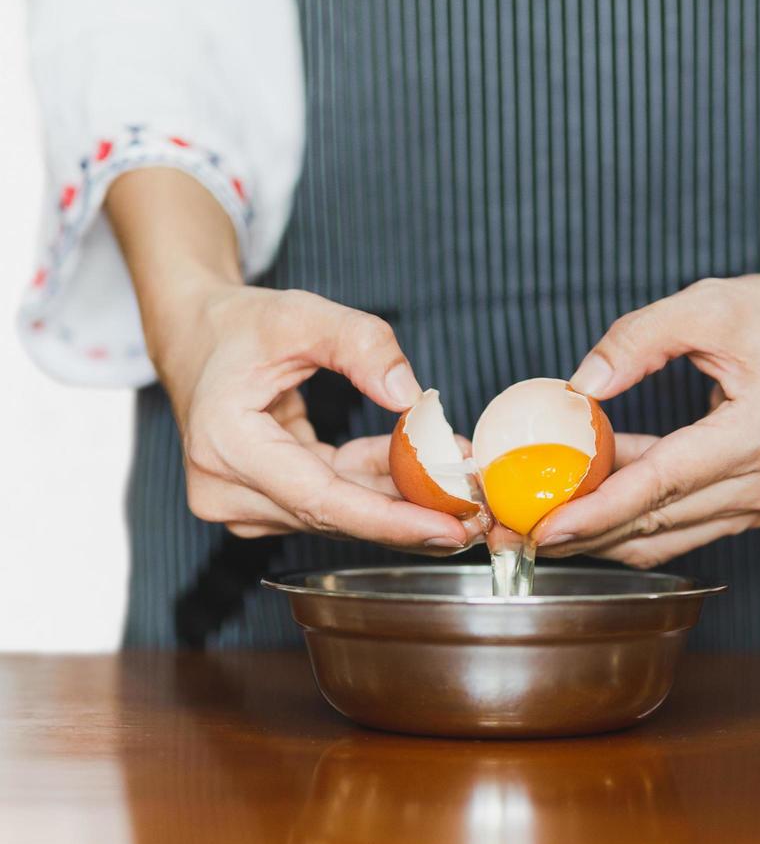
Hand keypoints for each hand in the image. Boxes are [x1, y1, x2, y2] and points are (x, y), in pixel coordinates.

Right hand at [149, 283, 475, 550]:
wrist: (196, 338)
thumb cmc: (242, 326)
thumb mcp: (305, 315)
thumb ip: (363, 345)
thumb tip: (411, 397)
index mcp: (226, 444)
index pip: (321, 499)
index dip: (389, 520)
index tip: (447, 529)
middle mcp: (225, 487)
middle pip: (337, 515)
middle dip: (412, 513)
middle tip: (479, 509)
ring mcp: (241, 502)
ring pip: (342, 512)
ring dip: (403, 498)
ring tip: (463, 481)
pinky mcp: (263, 503)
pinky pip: (335, 500)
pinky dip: (380, 485)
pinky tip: (424, 468)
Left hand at [535, 261, 759, 566]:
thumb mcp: (705, 305)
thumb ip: (637, 339)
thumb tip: (578, 388)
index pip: (664, 483)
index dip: (600, 509)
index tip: (546, 527)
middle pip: (659, 521)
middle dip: (585, 532)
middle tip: (518, 532)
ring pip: (668, 535)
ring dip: (604, 532)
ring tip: (540, 524)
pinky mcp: (756, 506)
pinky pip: (682, 524)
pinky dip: (634, 518)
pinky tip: (589, 503)